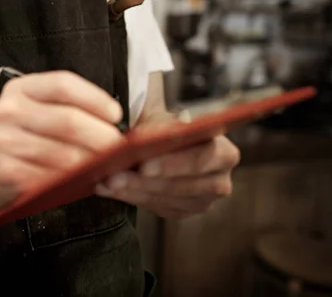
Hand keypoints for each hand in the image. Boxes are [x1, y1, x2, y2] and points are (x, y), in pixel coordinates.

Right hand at [0, 71, 124, 215]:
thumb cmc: (20, 141)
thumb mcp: (35, 112)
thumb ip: (66, 108)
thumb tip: (113, 120)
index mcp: (20, 90)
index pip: (63, 85)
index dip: (96, 98)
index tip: (116, 114)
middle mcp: (9, 111)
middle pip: (68, 120)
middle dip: (102, 135)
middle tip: (118, 147)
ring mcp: (4, 141)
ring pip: (65, 152)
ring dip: (93, 162)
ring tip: (106, 165)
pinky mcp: (6, 171)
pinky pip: (52, 176)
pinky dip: (73, 180)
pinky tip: (83, 180)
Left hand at [96, 114, 240, 218]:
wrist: (160, 139)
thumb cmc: (164, 127)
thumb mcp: (163, 121)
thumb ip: (159, 132)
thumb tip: (140, 143)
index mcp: (224, 151)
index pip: (201, 160)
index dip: (172, 164)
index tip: (144, 166)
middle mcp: (220, 180)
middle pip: (181, 186)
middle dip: (144, 182)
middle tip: (114, 177)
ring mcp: (203, 201)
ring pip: (165, 200)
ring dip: (132, 191)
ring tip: (107, 183)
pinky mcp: (183, 212)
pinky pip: (155, 208)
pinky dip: (129, 197)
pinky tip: (110, 190)